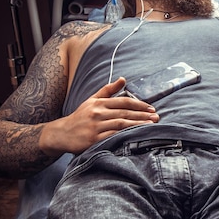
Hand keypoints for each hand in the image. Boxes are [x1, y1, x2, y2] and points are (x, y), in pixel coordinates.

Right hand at [41, 77, 159, 155]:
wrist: (62, 133)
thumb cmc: (80, 116)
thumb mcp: (92, 100)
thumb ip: (108, 90)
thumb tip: (123, 79)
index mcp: (99, 103)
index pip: (123, 102)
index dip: (139, 104)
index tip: (151, 108)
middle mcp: (97, 113)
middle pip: (125, 113)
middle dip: (143, 115)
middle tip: (157, 117)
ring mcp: (95, 126)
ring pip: (121, 124)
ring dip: (138, 124)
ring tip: (151, 125)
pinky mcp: (93, 139)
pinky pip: (113, 136)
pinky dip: (126, 135)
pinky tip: (136, 135)